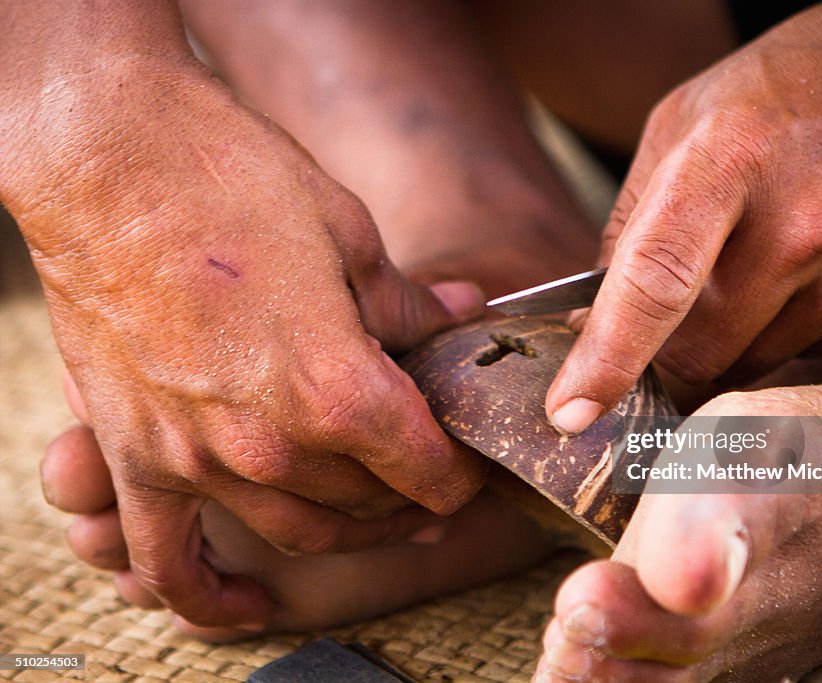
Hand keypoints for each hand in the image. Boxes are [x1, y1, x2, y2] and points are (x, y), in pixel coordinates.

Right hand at [9, 61, 486, 627]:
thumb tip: (464, 309)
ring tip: (376, 514)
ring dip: (350, 532)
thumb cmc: (234, 181)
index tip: (471, 460)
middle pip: (371, 504)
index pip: (429, 470)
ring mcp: (197, 460)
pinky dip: (213, 598)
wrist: (107, 155)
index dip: (463, 472)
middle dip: (415, 495)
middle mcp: (272, 444)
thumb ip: (407, 302)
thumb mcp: (350, 237)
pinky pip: (169, 561)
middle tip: (431, 476)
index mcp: (339, 389)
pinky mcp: (136, 456)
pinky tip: (252, 603)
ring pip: (299, 536)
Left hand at [545, 0, 821, 433]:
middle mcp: (797, 228)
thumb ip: (635, 220)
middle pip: (694, 354)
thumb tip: (593, 317)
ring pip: (742, 371)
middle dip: (661, 357)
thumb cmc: (799, 85)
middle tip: (662, 326)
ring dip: (721, 349)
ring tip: (746, 273)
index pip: (655, 282)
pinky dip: (773, 339)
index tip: (571, 413)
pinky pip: (794, 362)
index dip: (607, 358)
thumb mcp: (689, 117)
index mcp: (730, 161)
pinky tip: (793, 279)